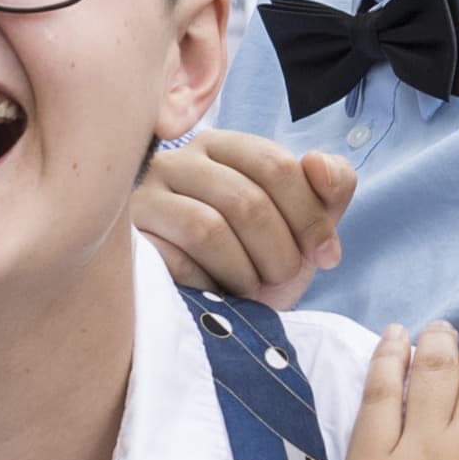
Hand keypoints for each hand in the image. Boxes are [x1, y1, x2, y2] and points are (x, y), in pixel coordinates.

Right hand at [137, 130, 358, 305]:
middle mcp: (177, 161)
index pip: (275, 165)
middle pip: (246, 201)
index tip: (326, 255)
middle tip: (282, 279)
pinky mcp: (127, 240)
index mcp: (222, 148)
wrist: (205, 311)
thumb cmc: (254, 260)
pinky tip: (214, 294)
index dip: (310, 216)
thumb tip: (318, 164)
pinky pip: (175, 263)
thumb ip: (331, 187)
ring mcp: (144, 199)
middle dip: (279, 252)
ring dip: (244, 272)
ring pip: (208, 229)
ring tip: (249, 289)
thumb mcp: (302, 225)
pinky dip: (208, 287)